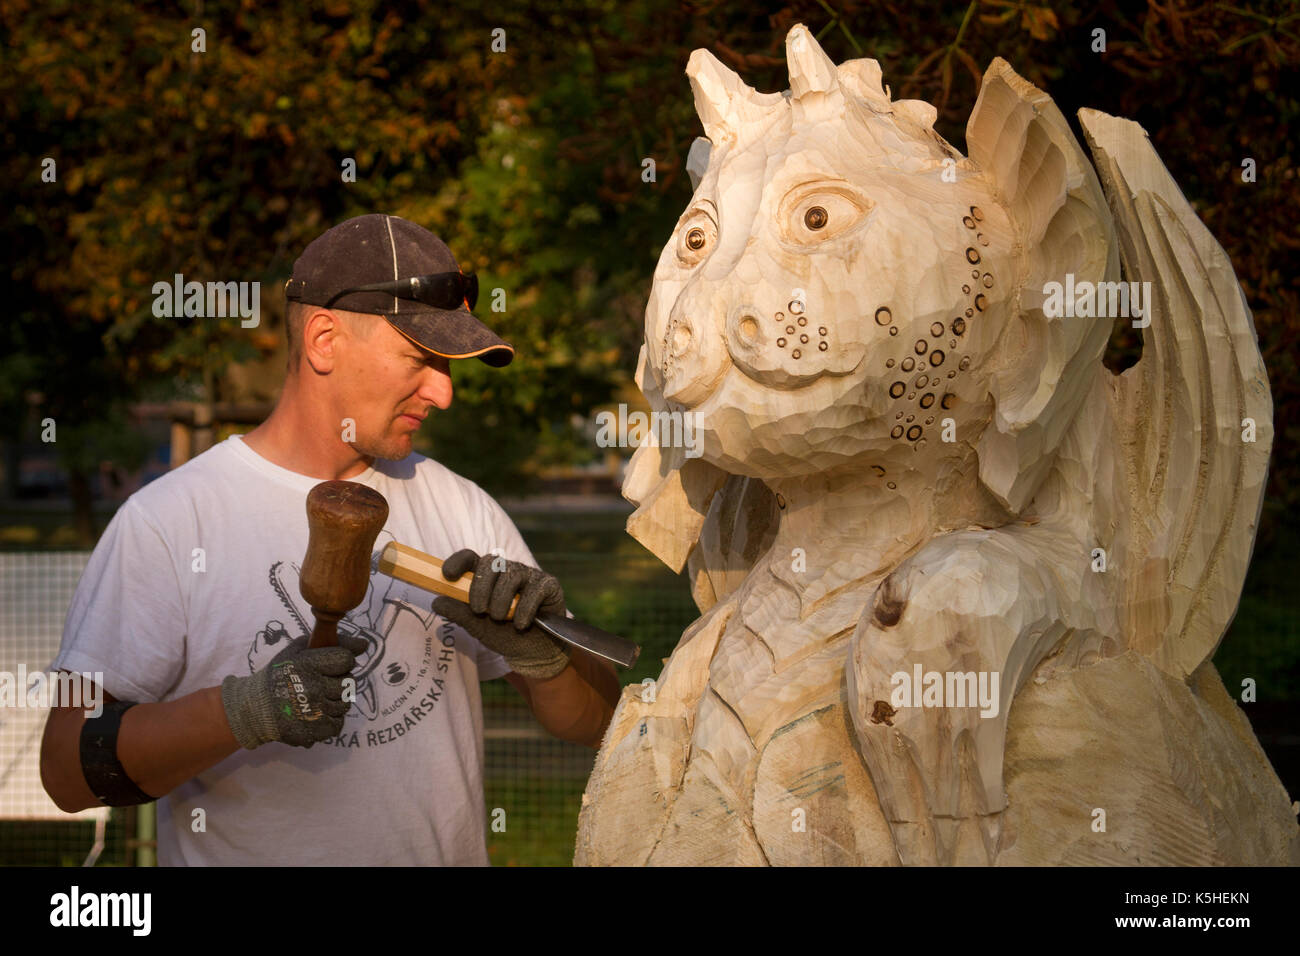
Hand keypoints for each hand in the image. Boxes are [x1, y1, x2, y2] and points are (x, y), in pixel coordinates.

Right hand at [220, 633, 365, 748]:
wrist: (255, 708)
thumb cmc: (280, 674)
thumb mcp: (299, 649)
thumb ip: (332, 641)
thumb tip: (365, 644)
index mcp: (308, 664)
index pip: (345, 659)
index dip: (342, 661)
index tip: (332, 664)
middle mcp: (313, 687)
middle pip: (348, 683)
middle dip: (339, 681)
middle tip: (323, 683)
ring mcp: (315, 711)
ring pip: (345, 704)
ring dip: (335, 701)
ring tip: (317, 698)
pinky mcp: (314, 731)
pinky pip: (338, 724)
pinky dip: (330, 719)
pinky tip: (316, 713)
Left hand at [433, 548, 569, 679]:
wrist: (533, 652)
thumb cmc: (503, 634)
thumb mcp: (477, 627)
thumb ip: (459, 614)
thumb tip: (437, 602)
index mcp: (486, 576)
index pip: (470, 558)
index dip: (458, 561)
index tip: (448, 575)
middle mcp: (507, 570)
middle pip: (490, 563)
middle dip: (480, 589)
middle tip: (480, 611)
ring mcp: (529, 575)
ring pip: (511, 576)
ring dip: (502, 602)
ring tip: (501, 619)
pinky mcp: (548, 585)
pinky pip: (534, 590)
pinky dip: (524, 610)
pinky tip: (520, 624)